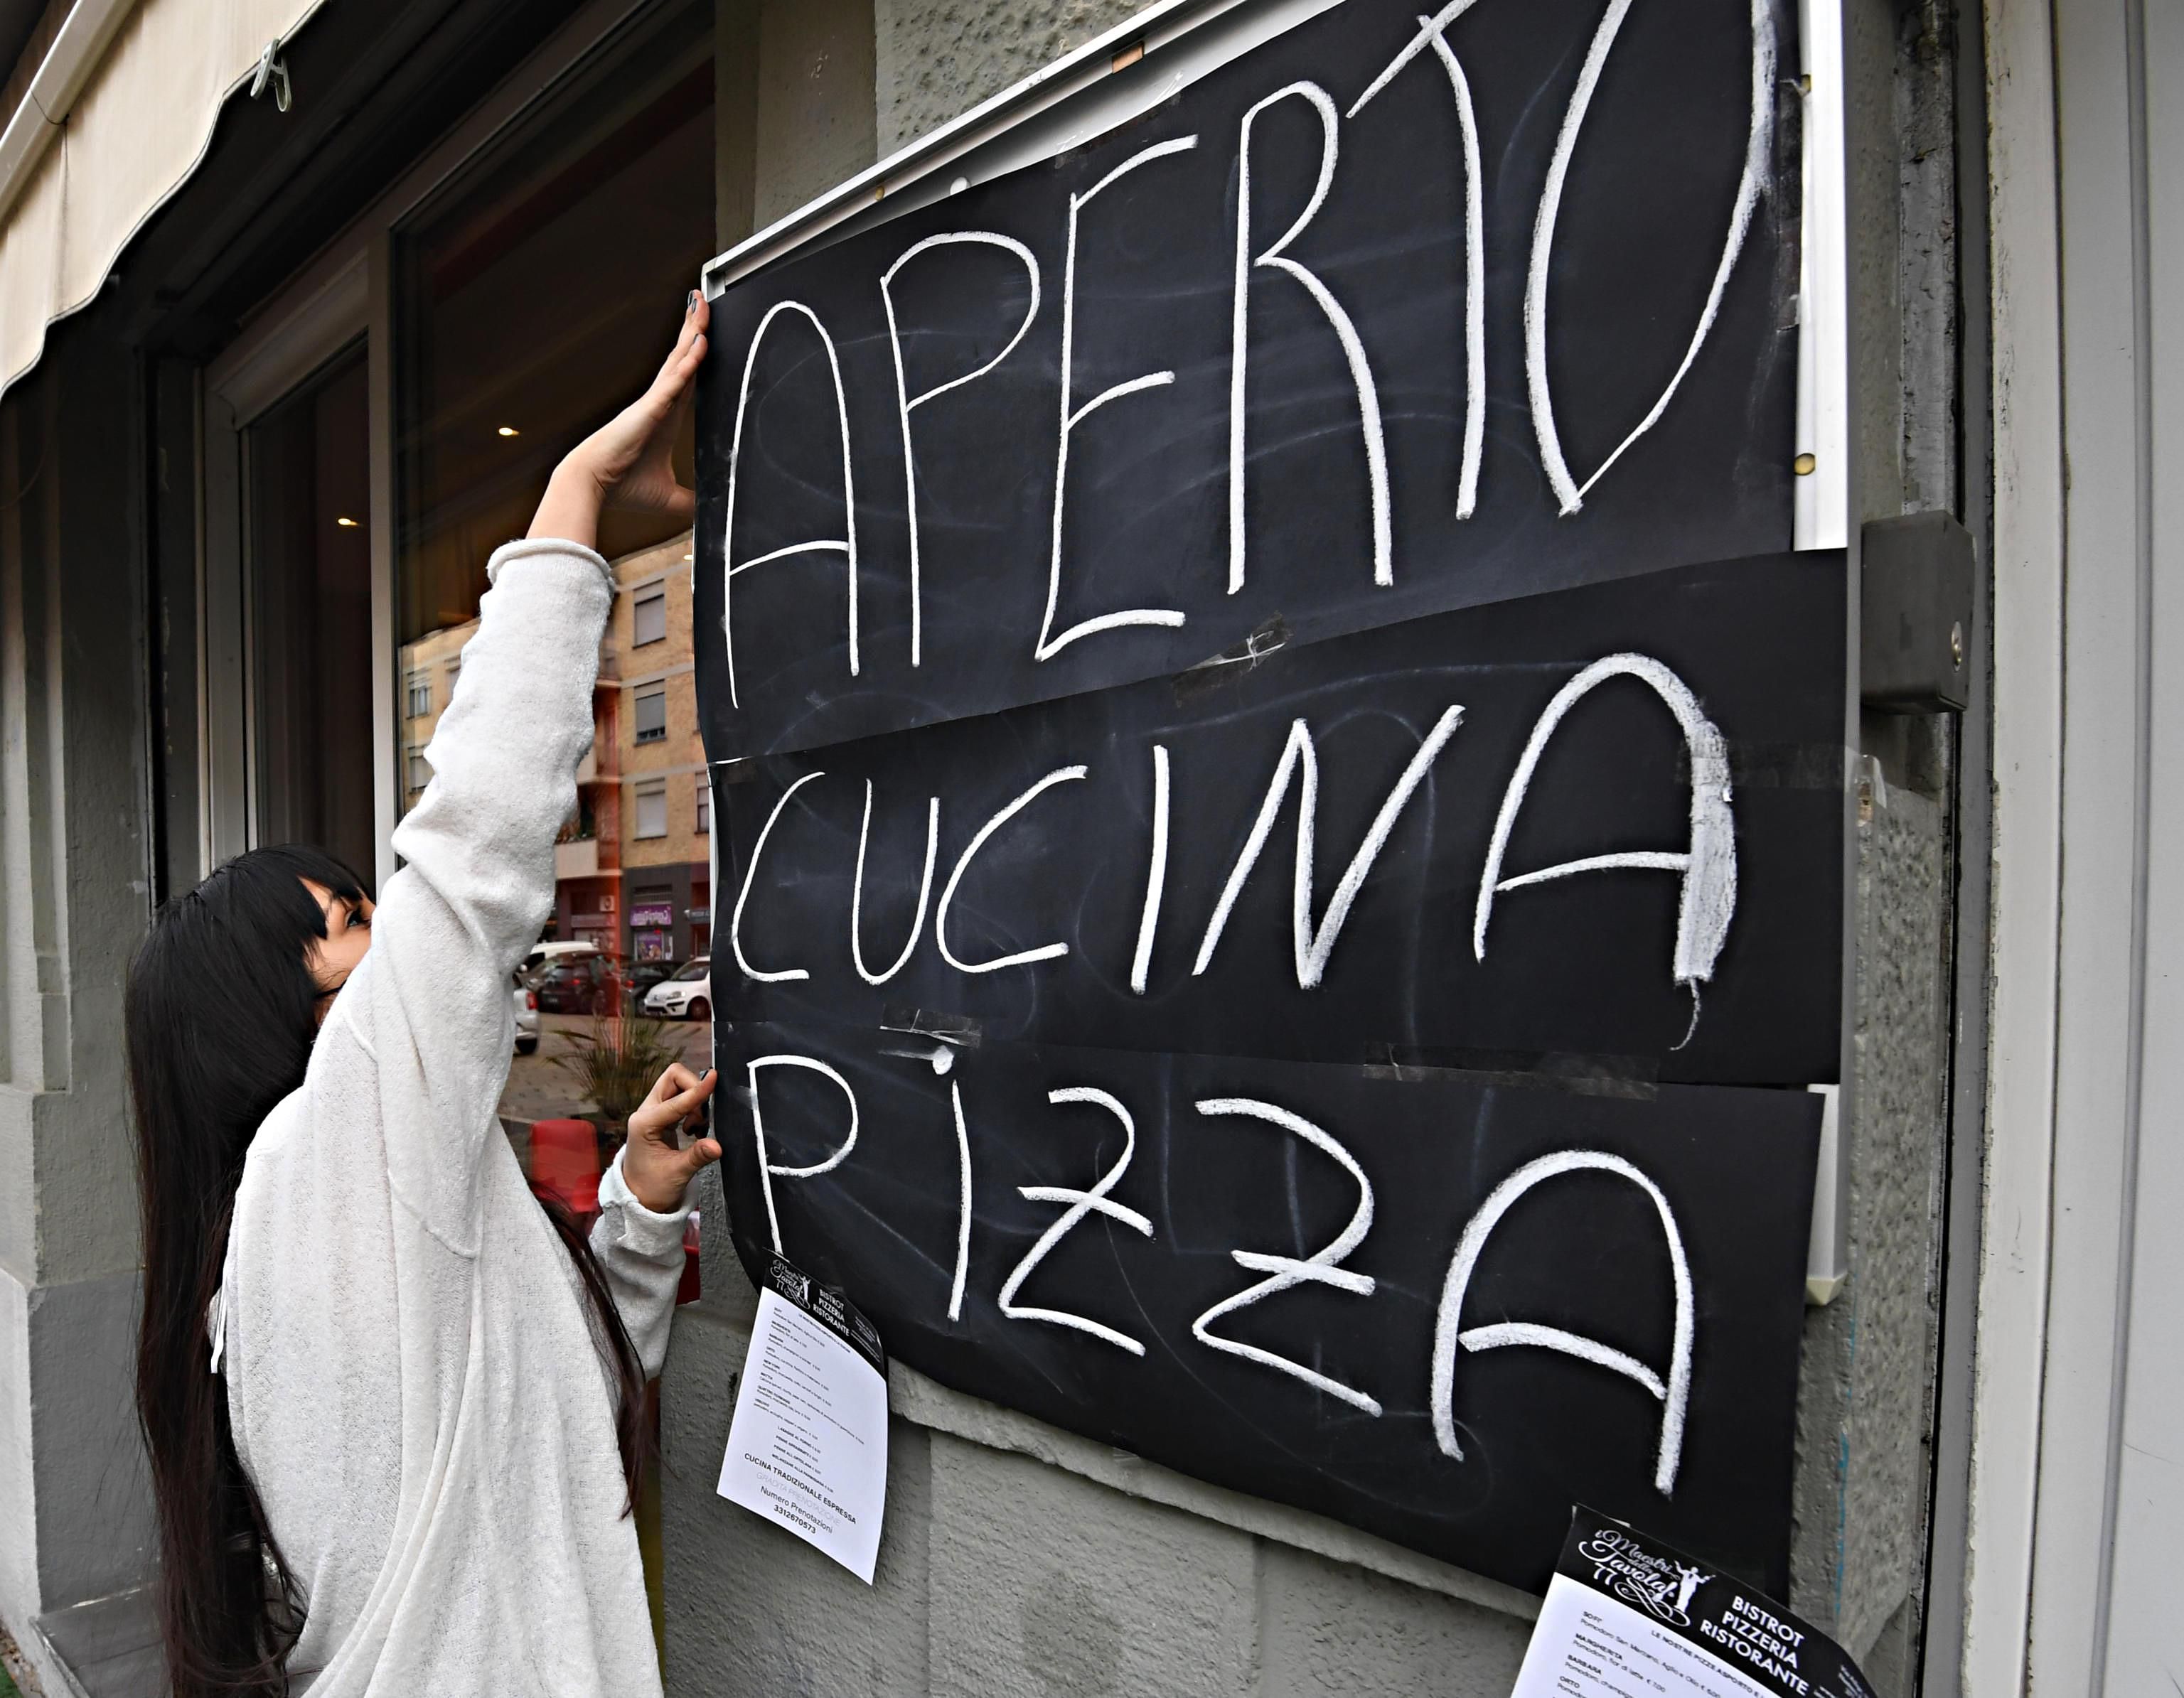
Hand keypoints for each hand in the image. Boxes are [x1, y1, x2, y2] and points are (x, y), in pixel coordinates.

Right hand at [529, 291, 709, 548]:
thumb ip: (690, 501)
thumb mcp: (669, 498)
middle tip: (704, 302)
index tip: (705, 334)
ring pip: (679, 360)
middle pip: (682, 358)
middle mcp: (660, 403)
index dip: (696, 354)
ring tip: (704, 306)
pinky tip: (701, 343)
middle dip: (694, 329)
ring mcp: (654, 402)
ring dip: (693, 333)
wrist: (593, 486)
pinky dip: (689, 362)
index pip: (686, 378)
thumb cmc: (623, 488)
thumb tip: (709, 513)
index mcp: (665, 417)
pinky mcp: (650, 409)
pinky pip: (674, 380)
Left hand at [622, 1062, 721, 1213]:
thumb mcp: (677, 1174)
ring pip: (676, 1085)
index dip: (697, 1091)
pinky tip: (694, 1129)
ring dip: (694, 1099)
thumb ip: (697, 1156)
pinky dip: (692, 1106)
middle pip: (672, 1078)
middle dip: (693, 1088)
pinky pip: (679, 1098)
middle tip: (703, 1114)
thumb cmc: (652, 1187)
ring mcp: (652, 1112)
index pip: (675, 1101)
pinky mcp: (661, 1116)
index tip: (715, 1078)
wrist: (639, 1197)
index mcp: (644, 1124)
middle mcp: (646, 1113)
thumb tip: (718, 1145)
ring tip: (697, 1128)